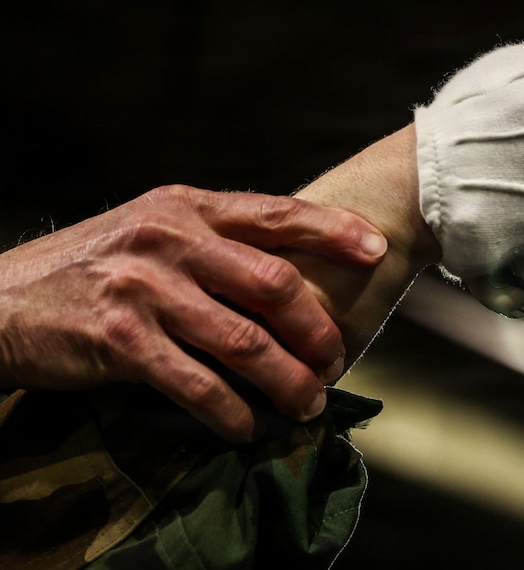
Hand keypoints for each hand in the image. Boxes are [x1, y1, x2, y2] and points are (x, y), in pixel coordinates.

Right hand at [0, 185, 387, 440]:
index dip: (332, 231)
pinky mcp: (119, 340)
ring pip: (243, 340)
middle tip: (336, 357)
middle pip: (272, 283)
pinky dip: (229, 411)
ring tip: (307, 401)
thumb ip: (216, 240)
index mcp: (187, 207)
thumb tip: (292, 268)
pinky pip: (195, 383)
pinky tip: (246, 426)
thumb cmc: (95, 266)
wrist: (0, 300)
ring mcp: (144, 288)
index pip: (275, 212)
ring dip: (285, 379)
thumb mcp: (154, 231)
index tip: (376, 250)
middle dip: (316, 327)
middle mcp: (170, 239)